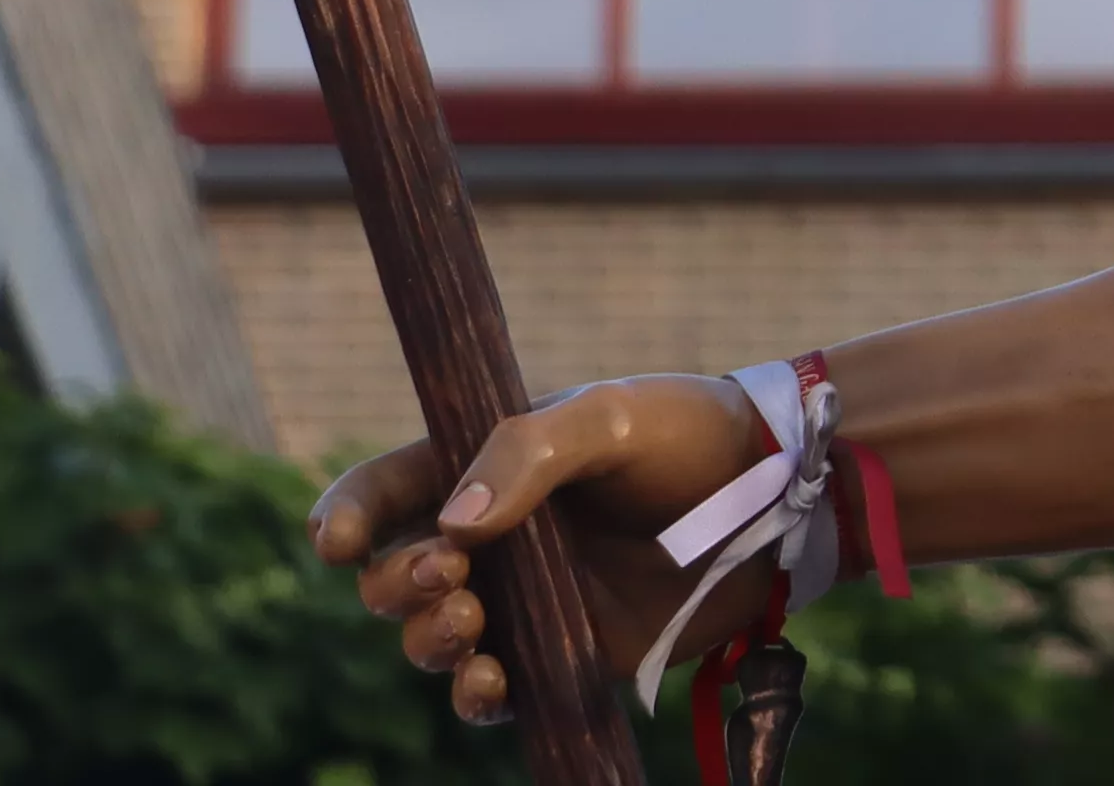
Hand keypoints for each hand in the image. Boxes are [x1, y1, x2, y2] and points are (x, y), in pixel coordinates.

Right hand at [310, 370, 779, 729]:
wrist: (777, 495)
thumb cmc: (690, 435)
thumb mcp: (610, 417)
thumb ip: (527, 455)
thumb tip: (453, 526)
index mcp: (487, 467)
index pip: (387, 491)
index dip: (347, 517)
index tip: (336, 542)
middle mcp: (494, 540)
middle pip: (392, 579)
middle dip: (394, 585)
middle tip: (445, 573)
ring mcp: (525, 603)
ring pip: (431, 641)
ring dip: (428, 640)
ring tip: (470, 621)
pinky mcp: (564, 656)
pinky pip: (494, 693)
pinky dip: (476, 696)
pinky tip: (490, 682)